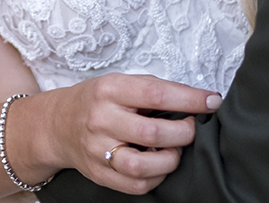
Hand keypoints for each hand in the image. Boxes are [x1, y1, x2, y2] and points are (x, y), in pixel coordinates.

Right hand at [32, 73, 221, 194]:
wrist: (56, 124)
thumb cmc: (95, 101)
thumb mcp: (118, 82)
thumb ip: (152, 89)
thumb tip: (195, 100)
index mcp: (109, 90)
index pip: (156, 93)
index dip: (190, 99)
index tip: (212, 101)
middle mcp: (101, 119)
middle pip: (154, 132)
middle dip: (184, 132)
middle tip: (190, 127)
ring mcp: (98, 150)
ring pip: (144, 165)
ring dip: (171, 159)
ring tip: (174, 149)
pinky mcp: (99, 174)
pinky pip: (137, 185)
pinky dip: (157, 177)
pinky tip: (158, 164)